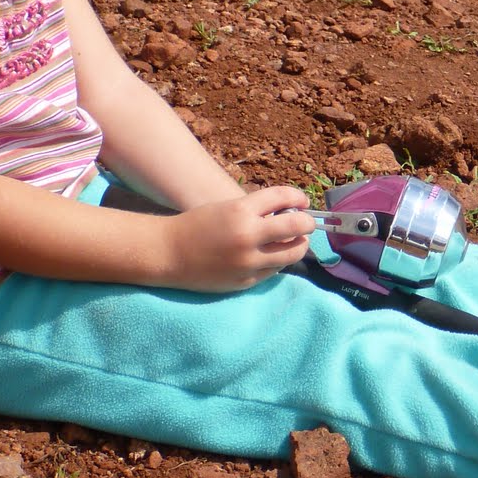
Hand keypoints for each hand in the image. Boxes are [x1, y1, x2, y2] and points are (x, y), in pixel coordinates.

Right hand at [160, 186, 314, 291]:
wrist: (168, 254)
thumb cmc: (196, 226)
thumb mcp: (226, 208)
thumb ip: (256, 210)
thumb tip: (288, 212)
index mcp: (240, 211)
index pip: (283, 197)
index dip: (298, 197)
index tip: (302, 201)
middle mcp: (248, 236)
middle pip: (296, 226)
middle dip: (308, 223)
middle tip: (308, 222)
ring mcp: (248, 261)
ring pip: (292, 253)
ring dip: (299, 245)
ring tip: (296, 241)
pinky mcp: (246, 281)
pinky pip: (274, 270)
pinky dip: (278, 261)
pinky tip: (273, 255)